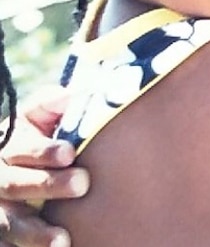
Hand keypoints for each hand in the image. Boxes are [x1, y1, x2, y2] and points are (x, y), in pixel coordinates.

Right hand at [0, 86, 88, 246]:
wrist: (29, 166)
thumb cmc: (44, 135)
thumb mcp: (41, 116)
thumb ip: (52, 104)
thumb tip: (70, 96)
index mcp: (8, 145)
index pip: (21, 147)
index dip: (44, 151)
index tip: (70, 152)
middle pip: (16, 185)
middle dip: (48, 184)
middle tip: (83, 182)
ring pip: (10, 223)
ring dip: (35, 232)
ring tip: (62, 238)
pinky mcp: (3, 235)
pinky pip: (10, 246)